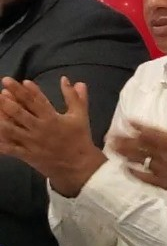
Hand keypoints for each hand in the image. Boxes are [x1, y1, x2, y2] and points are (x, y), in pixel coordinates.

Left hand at [0, 76, 104, 195]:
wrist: (79, 166)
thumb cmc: (79, 139)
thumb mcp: (80, 116)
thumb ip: (74, 97)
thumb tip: (68, 80)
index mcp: (53, 119)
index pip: (38, 101)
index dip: (28, 91)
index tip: (20, 81)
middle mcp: (39, 129)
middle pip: (20, 113)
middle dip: (8, 101)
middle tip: (1, 91)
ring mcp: (31, 142)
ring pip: (11, 129)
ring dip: (1, 118)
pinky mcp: (26, 154)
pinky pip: (9, 148)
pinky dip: (0, 141)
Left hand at [113, 99, 166, 217]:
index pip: (155, 134)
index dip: (140, 127)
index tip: (127, 120)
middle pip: (143, 147)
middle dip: (126, 140)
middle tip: (111, 134)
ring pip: (142, 162)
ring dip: (126, 154)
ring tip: (112, 148)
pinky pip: (148, 179)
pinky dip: (136, 174)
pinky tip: (126, 169)